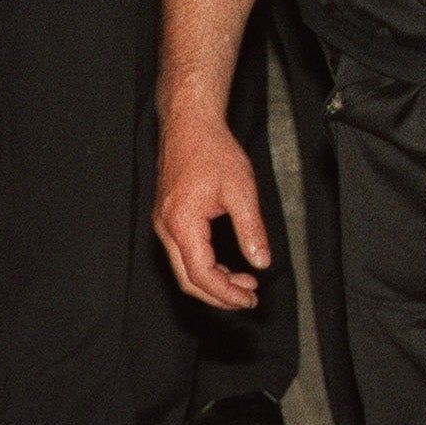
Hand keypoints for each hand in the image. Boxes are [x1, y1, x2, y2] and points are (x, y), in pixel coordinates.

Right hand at [153, 110, 268, 310]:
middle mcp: (166, 229)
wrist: (190, 126)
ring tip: (245, 283)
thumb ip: (252, 230)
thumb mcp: (242, 191)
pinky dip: (206, 266)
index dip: (226, 293)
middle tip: (249, 298)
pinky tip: (228, 265)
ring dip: (214, 281)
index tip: (250, 299)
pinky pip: (184, 254)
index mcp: (182, 224)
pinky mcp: (169, 219)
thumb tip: (261, 261)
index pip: (202, 275)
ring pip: (185, 269)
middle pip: (189, 279)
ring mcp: (164, 225)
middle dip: (219, 295)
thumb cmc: (213, 151)